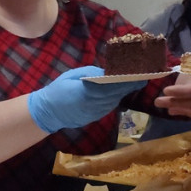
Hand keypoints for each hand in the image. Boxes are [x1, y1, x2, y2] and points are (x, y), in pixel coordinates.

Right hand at [27, 66, 146, 132]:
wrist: (47, 113)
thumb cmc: (58, 90)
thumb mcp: (72, 76)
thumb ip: (91, 73)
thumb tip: (108, 72)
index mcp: (87, 92)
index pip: (112, 86)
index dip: (128, 82)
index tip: (140, 77)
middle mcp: (93, 104)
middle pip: (116, 95)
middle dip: (130, 86)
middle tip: (143, 78)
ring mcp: (94, 113)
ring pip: (114, 102)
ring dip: (124, 93)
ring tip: (135, 83)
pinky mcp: (94, 118)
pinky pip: (108, 107)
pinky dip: (116, 99)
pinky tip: (121, 92)